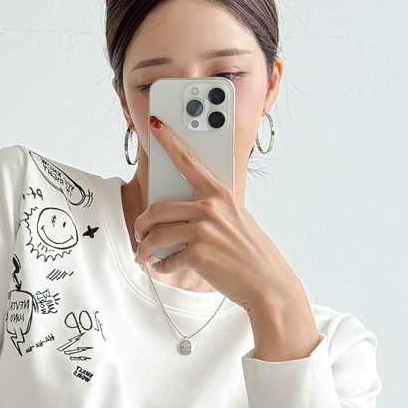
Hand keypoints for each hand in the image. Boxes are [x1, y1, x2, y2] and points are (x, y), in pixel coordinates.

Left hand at [135, 115, 301, 311]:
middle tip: (139, 234)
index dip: (169, 140)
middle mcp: (210, 207)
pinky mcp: (197, 254)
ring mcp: (203, 230)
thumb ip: (209, 212)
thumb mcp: (235, 220)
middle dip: (142, 225)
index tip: (155, 124)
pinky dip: (160, 267)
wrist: (267, 283)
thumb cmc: (251, 253)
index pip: (188, 160)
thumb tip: (178, 218)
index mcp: (220, 194)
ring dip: (144, 249)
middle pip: (157, 209)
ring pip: (155, 236)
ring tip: (143, 256)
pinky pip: (165, 259)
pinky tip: (164, 268)